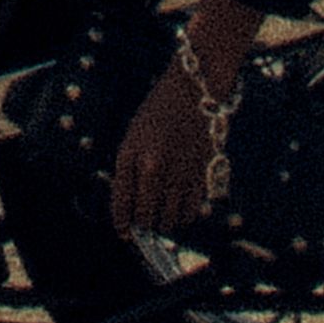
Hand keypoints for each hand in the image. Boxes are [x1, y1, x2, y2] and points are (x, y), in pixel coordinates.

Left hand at [108, 0, 260, 248]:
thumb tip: (132, 203)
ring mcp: (179, 172)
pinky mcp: (201, 174)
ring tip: (161, 224)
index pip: (122, 201)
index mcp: (132, 155)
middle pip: (146, 215)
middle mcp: (154, 167)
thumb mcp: (134, 134)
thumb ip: (129, 167)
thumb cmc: (160, 110)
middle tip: (144, 229)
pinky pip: (191, 210)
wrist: (194, 90)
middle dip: (143, 226)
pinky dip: (184, 218)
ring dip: (164, 226)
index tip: (124, 232)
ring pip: (169, 219)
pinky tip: (180, 215)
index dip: (122, 221)